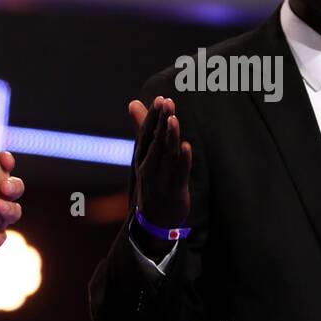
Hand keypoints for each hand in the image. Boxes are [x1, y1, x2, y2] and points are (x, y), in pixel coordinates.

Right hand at [129, 96, 191, 228]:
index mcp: (142, 158)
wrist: (154, 220)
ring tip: (174, 120)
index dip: (152, 117)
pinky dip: (183, 161)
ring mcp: (160, 181)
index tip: (160, 99)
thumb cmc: (152, 180)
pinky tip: (188, 147)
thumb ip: (142, 128)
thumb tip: (133, 102)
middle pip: (155, 142)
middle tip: (167, 102)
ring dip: (170, 137)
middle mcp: (148, 168)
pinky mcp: (175, 193)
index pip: (146, 134)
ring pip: (166, 156)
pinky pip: (179, 175)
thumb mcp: (145, 155)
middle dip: (160, 122)